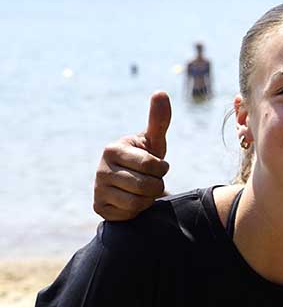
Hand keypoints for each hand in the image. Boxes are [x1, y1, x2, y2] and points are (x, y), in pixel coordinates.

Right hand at [93, 92, 171, 220]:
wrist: (130, 182)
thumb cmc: (144, 158)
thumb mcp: (153, 141)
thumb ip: (158, 120)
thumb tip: (160, 92)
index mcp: (112, 149)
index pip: (151, 165)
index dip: (162, 169)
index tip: (158, 166)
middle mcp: (100, 168)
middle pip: (145, 186)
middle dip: (156, 185)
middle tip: (151, 180)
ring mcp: (98, 188)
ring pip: (137, 202)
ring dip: (149, 198)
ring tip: (143, 190)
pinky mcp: (99, 207)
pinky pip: (128, 214)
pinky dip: (137, 210)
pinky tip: (133, 200)